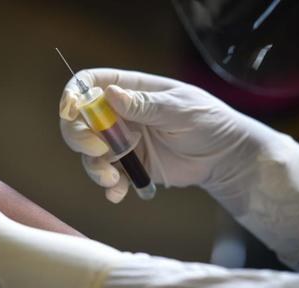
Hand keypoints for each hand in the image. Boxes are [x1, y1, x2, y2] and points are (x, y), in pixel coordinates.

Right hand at [60, 68, 298, 268]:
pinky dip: (109, 186)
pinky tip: (119, 194)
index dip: (74, 95)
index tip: (73, 113)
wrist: (225, 157)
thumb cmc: (208, 121)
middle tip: (98, 150)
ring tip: (113, 180)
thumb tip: (110, 94)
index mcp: (132, 90)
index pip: (90, 83)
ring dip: (94, 167)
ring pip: (90, 152)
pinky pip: (109, 175)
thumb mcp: (180, 109)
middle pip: (81, 120)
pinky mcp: (132, 165)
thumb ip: (145, 105)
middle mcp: (122, 114)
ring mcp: (124, 141)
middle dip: (80, 136)